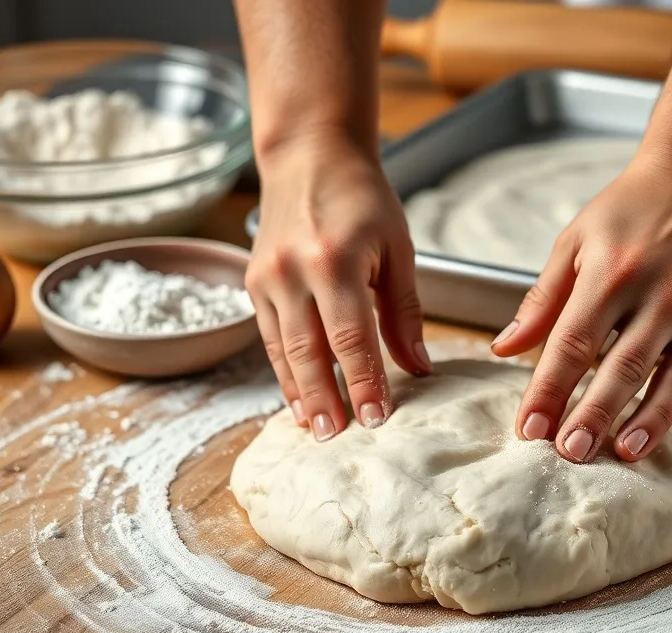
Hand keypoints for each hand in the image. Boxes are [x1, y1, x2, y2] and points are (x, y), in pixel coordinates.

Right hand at [246, 132, 430, 440]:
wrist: (308, 154)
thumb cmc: (360, 198)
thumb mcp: (397, 248)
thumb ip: (405, 311)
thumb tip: (418, 366)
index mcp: (335, 259)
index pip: (352, 337)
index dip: (365, 382)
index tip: (378, 418)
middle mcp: (293, 271)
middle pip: (310, 352)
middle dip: (327, 399)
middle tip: (340, 439)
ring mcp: (267, 277)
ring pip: (283, 350)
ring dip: (301, 394)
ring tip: (317, 430)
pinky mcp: (253, 282)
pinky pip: (270, 337)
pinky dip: (284, 371)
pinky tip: (298, 398)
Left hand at [491, 151, 671, 462]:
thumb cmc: (632, 208)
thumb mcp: (575, 240)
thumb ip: (541, 299)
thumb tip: (503, 348)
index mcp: (609, 271)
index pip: (570, 343)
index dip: (547, 389)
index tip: (526, 428)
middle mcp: (653, 293)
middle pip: (613, 367)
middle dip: (585, 414)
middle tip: (561, 455)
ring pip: (655, 378)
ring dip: (627, 422)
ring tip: (603, 457)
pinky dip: (665, 412)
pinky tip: (641, 439)